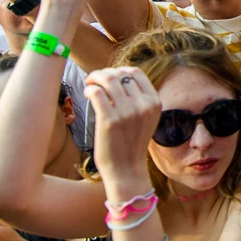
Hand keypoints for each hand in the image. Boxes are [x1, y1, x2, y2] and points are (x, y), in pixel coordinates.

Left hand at [83, 67, 160, 181]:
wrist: (126, 170)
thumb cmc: (131, 144)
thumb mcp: (145, 119)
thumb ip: (138, 99)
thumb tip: (117, 77)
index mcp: (154, 103)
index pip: (135, 72)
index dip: (119, 70)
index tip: (109, 76)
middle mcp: (143, 105)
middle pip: (119, 74)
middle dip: (103, 73)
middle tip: (93, 80)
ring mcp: (127, 112)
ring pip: (108, 79)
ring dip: (94, 78)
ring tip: (89, 84)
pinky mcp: (109, 120)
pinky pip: (96, 93)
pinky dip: (89, 89)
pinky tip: (86, 94)